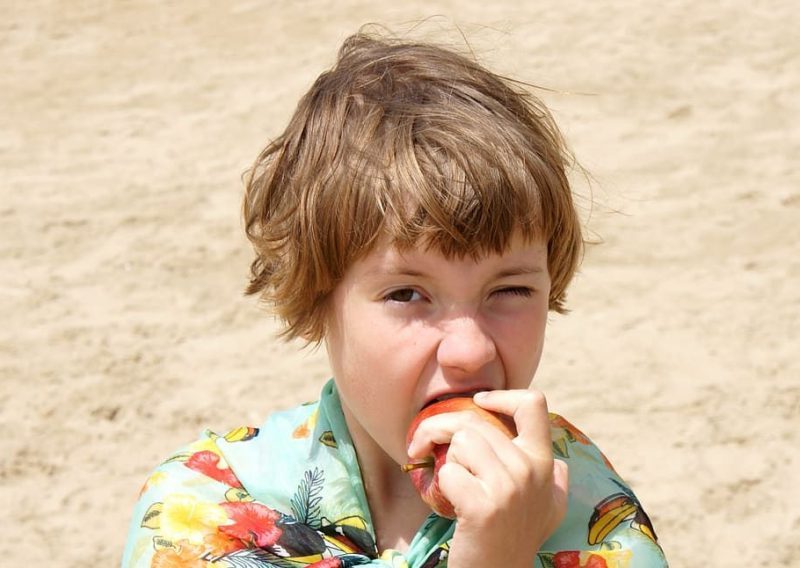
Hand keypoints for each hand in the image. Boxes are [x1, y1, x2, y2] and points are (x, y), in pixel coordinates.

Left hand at [410, 389, 567, 566]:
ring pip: (461, 442)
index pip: (533, 404)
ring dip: (445, 459)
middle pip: (475, 421)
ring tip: (451, 481)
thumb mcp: (549, 509)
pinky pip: (448, 473)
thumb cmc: (517, 539)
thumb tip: (559, 462)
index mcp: (544, 463)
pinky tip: (450, 502)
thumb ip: (554, 481)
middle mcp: (530, 470)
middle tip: (422, 443)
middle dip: (440, 428)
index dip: (501, 395)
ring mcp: (509, 488)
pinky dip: (441, 486)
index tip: (479, 403)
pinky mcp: (483, 507)